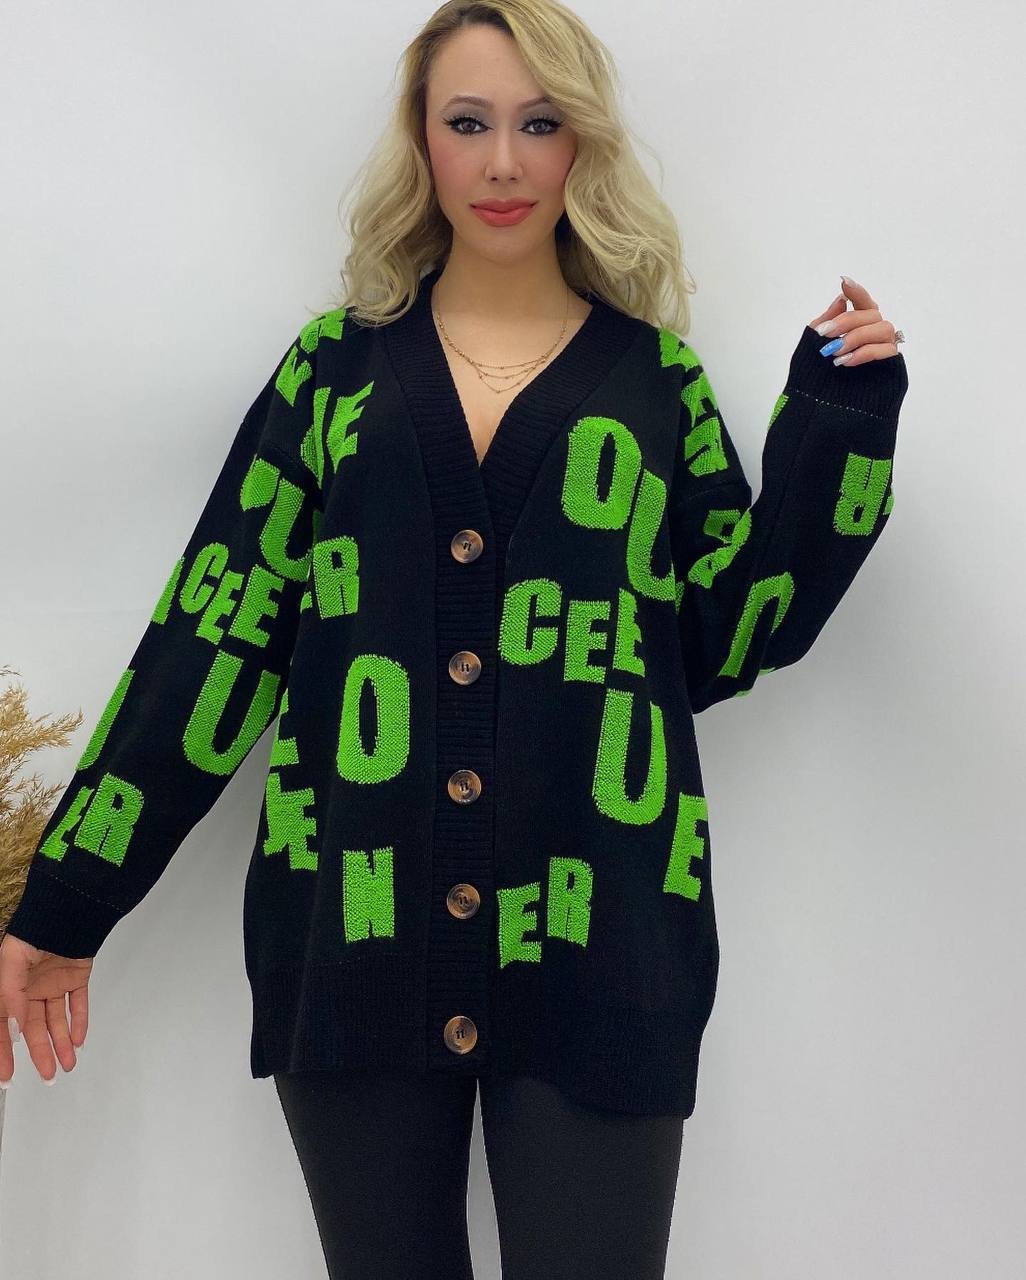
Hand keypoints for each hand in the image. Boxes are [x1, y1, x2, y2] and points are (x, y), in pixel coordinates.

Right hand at [0, 932, 92, 1085]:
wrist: (67, 910)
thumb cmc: (34, 932)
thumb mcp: (11, 966)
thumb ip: (10, 997)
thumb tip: (14, 1029)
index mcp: (10, 987)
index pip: (5, 1026)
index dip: (3, 1051)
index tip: (7, 1075)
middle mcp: (30, 988)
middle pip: (33, 1028)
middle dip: (39, 1053)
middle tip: (47, 1076)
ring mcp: (54, 983)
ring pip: (57, 1020)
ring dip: (62, 1043)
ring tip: (67, 1065)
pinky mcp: (76, 977)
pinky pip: (78, 1004)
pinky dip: (80, 1022)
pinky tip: (79, 1040)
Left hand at [808, 277, 900, 365]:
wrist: (822, 406)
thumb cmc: (818, 374)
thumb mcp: (814, 345)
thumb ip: (826, 322)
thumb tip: (840, 299)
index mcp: (859, 325)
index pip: (863, 301)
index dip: (856, 291)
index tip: (843, 282)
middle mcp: (875, 332)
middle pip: (872, 314)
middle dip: (846, 321)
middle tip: (824, 334)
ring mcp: (885, 347)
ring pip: (883, 329)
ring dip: (856, 337)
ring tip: (834, 353)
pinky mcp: (891, 365)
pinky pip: (886, 351)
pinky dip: (864, 353)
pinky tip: (845, 361)